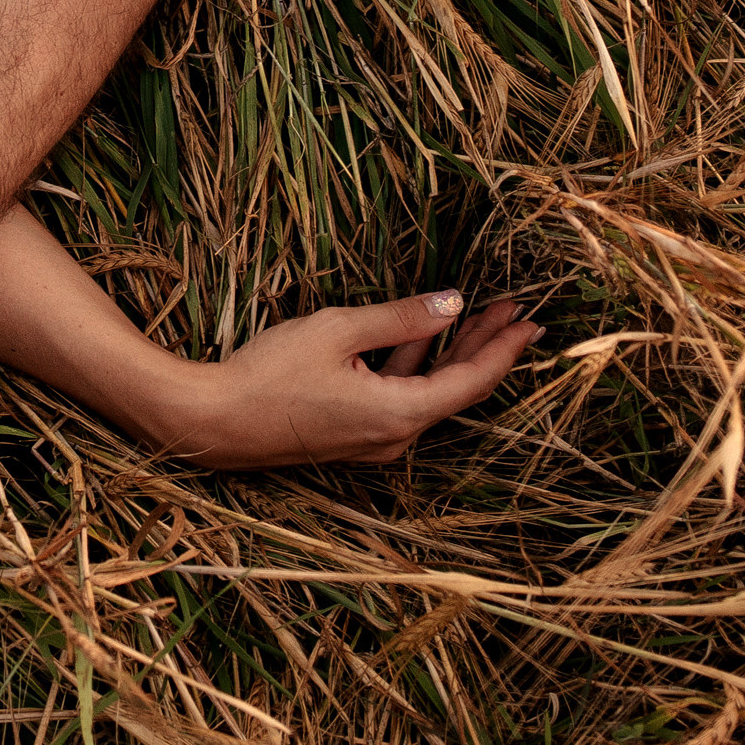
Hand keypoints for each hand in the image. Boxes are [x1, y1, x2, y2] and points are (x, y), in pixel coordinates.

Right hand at [185, 290, 542, 469]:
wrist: (213, 422)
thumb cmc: (268, 373)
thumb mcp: (338, 331)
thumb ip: (401, 318)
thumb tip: (454, 304)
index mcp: (399, 414)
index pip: (471, 381)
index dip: (504, 349)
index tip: (531, 322)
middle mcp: (395, 437)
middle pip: (456, 388)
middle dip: (486, 345)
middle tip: (515, 310)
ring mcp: (374, 441)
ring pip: (429, 392)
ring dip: (452, 352)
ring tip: (480, 314)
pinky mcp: (354, 435)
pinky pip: (401, 398)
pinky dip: (419, 366)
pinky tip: (427, 337)